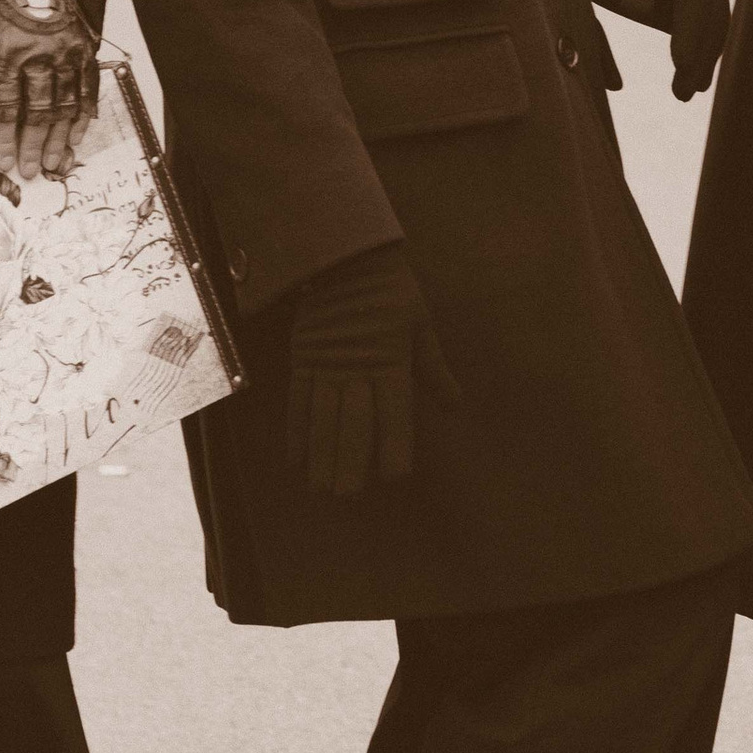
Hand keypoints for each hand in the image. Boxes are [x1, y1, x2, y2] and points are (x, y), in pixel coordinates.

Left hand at [0, 0, 99, 179]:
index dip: (5, 139)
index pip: (5, 108)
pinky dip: (84, 114)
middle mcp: (39, 55)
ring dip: (60, 139)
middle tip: (32, 171)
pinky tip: (79, 133)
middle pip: (38, 113)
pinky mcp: (84, 47)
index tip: (5, 161)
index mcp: (6, 53)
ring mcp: (66, 52)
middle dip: (34, 147)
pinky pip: (88, 88)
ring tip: (56, 162)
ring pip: (65, 106)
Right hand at [285, 241, 442, 495]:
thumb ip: (433, 369)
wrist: (344, 255)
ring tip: (322, 488)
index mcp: (390, 361)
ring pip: (322, 418)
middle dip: (351, 461)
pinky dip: (296, 431)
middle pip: (353, 423)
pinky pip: (298, 401)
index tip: (394, 476)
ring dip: (322, 455)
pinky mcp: (303, 359)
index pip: (393, 413)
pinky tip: (296, 459)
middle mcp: (356, 369)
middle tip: (349, 496)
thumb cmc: (392, 290)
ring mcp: (325, 366)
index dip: (394, 445)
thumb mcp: (420, 324)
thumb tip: (456, 407)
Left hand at [613, 0, 730, 101]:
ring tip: (688, 91)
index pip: (693, 0)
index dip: (688, 33)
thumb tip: (636, 11)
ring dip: (706, 60)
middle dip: (699, 58)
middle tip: (681, 92)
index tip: (680, 63)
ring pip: (717, 27)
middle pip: (711, 21)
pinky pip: (714, 25)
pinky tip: (695, 74)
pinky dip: (707, 50)